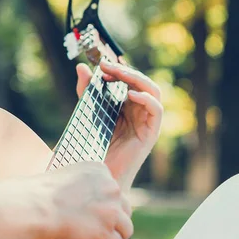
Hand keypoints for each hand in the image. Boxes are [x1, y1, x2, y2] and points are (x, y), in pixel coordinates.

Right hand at [35, 162, 132, 238]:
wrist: (29, 209)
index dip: (102, 206)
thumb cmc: (37, 196)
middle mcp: (111, 187)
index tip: (85, 214)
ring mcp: (111, 211)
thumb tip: (86, 205)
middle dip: (111, 222)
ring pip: (125, 229)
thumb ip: (82, 187)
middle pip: (124, 209)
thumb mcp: (64, 178)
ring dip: (110, 237)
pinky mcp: (107, 233)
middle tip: (91, 230)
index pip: (113, 192)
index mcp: (99, 170)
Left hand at [76, 60, 162, 190]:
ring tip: (119, 74)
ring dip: (137, 79)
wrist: (98, 175)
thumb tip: (81, 67)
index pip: (130, 80)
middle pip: (142, 83)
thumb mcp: (88, 113)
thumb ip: (86, 91)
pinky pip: (157, 111)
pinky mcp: (150, 134)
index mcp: (127, 106)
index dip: (118, 70)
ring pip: (153, 92)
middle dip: (126, 71)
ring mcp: (146, 122)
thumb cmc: (93, 147)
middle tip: (107, 66)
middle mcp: (139, 112)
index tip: (101, 64)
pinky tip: (130, 95)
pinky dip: (147, 99)